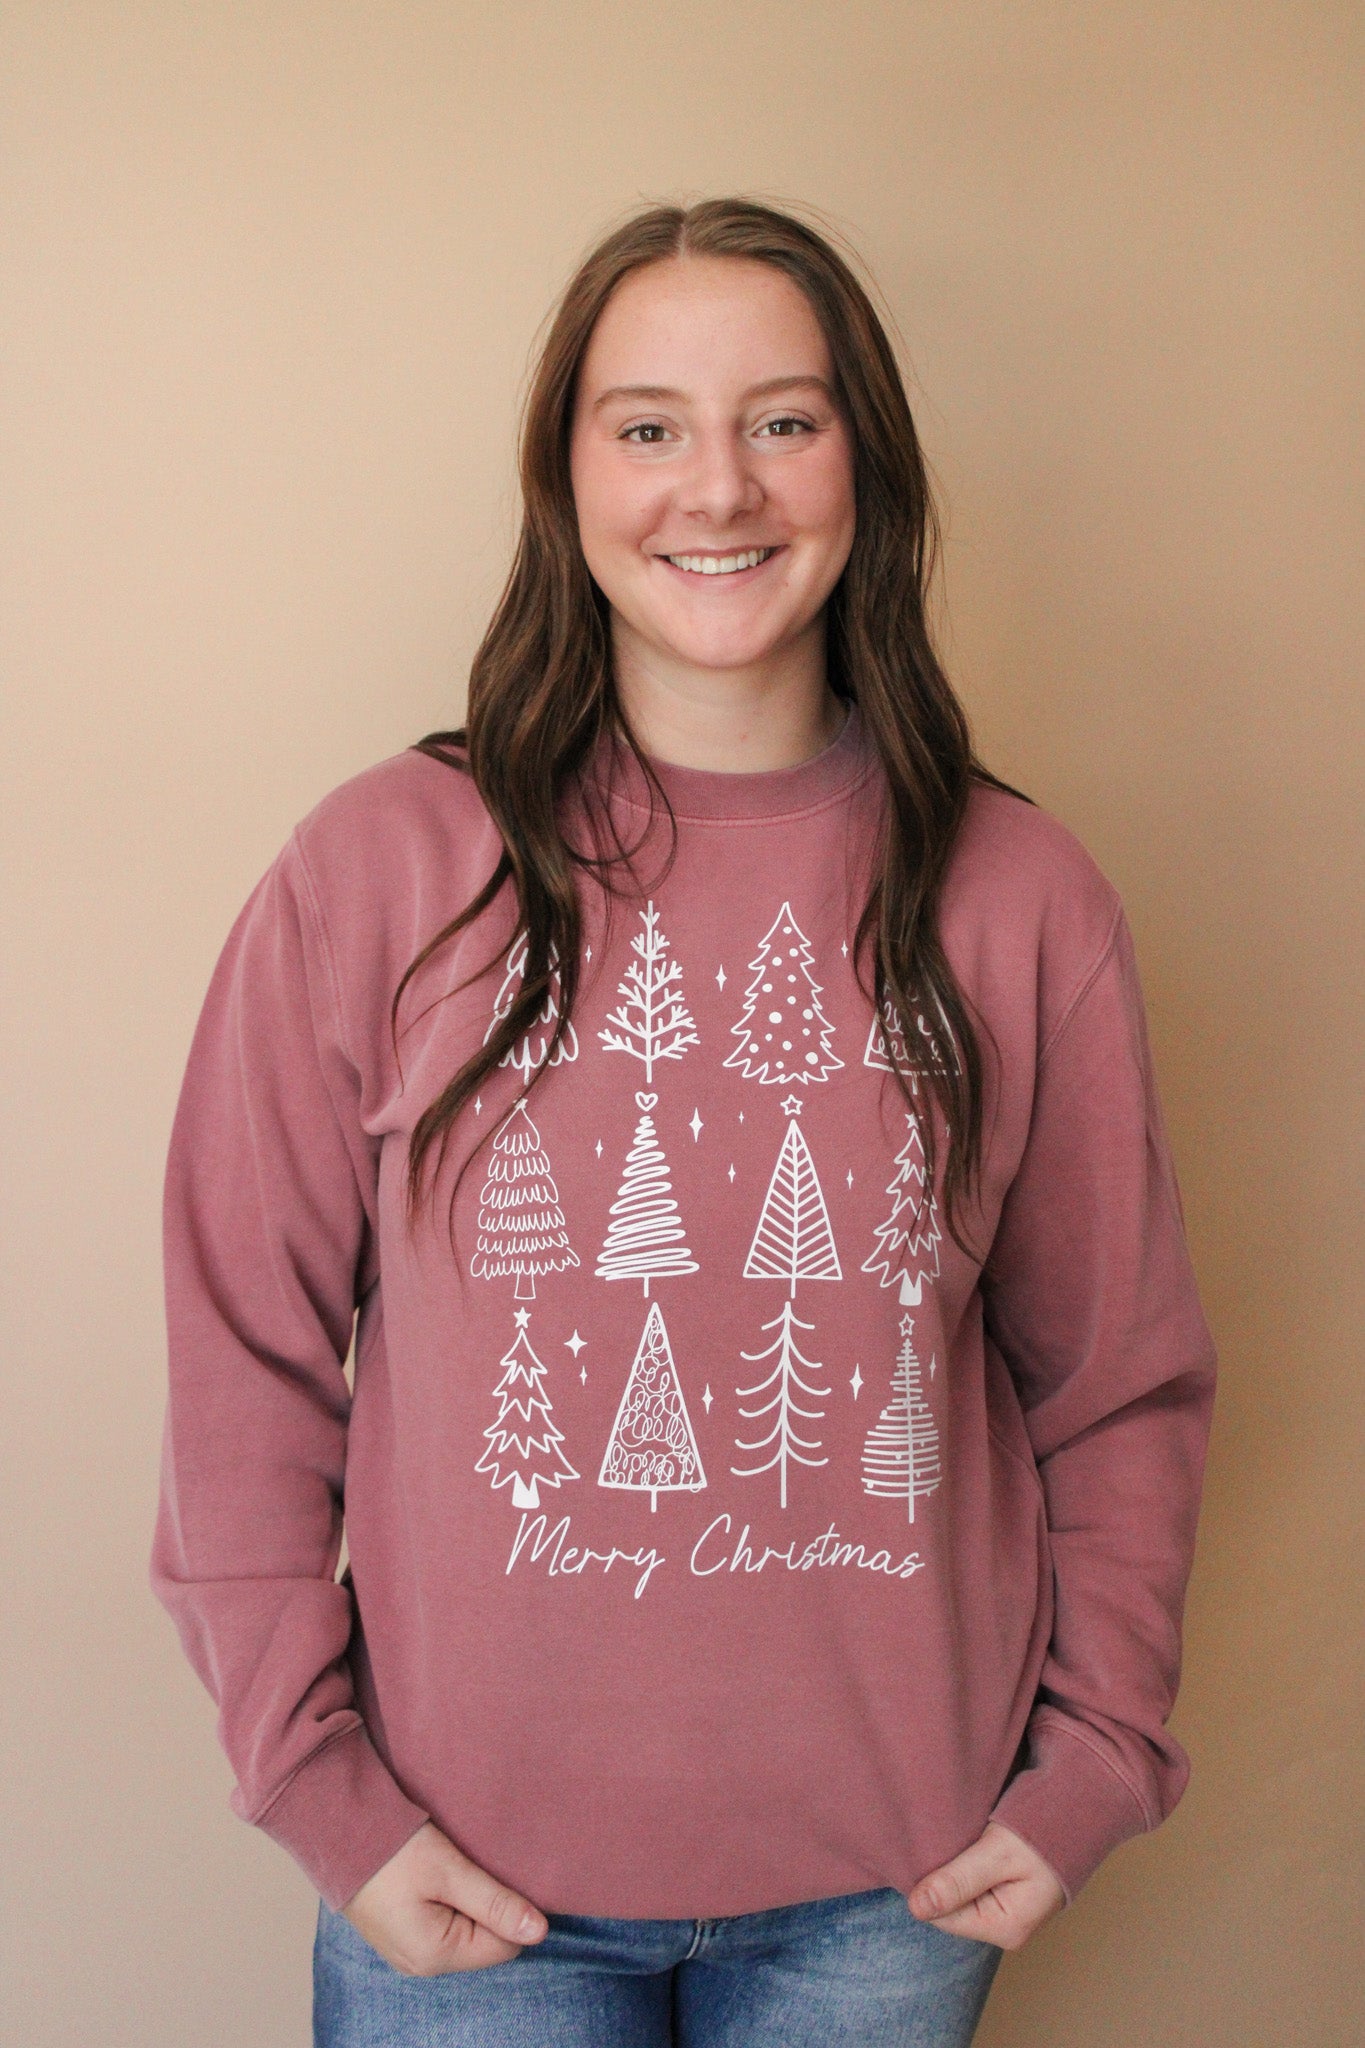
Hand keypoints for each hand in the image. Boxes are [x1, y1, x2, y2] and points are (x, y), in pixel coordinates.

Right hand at [342, 1821, 548, 1975]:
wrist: (335, 1831)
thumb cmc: (393, 1849)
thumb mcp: (450, 1871)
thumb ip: (496, 1903)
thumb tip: (540, 1931)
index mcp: (435, 1955)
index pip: (505, 1945)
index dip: (512, 1909)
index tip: (501, 1871)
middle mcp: (420, 1963)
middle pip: (484, 1942)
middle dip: (489, 1905)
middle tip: (475, 1864)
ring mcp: (406, 1951)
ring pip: (464, 1932)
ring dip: (469, 1900)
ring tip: (454, 1866)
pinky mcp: (398, 1933)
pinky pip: (441, 1926)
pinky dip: (448, 1901)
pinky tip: (437, 1874)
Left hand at [907, 1821, 1066, 1950]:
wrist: (1081, 1810)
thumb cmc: (1045, 1831)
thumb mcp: (998, 1853)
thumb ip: (958, 1880)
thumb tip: (916, 1908)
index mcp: (1005, 1928)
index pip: (942, 1916)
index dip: (926, 1885)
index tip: (923, 1850)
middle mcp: (1006, 1928)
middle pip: (950, 1908)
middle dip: (939, 1877)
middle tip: (939, 1839)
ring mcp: (1008, 1912)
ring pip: (959, 1895)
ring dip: (952, 1869)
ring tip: (954, 1839)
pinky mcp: (1008, 1895)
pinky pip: (972, 1885)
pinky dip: (964, 1865)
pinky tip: (966, 1844)